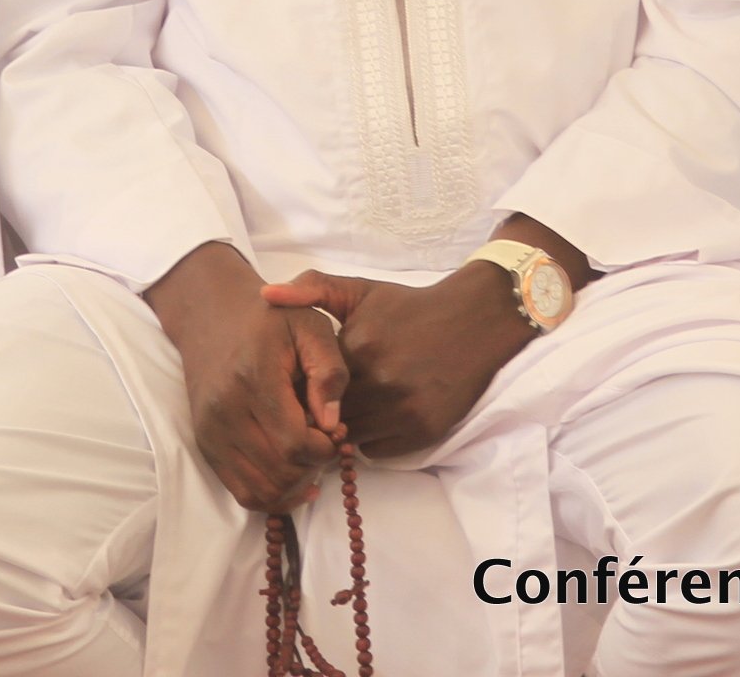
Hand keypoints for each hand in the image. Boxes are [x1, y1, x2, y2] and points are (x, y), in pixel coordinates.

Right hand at [145, 242, 347, 513]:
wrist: (212, 315)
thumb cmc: (271, 319)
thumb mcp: (312, 325)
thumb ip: (329, 371)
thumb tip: (332, 423)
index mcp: (254, 378)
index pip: (294, 443)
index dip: (324, 448)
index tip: (334, 430)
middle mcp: (226, 410)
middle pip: (279, 471)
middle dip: (312, 466)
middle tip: (324, 442)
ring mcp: (211, 431)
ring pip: (261, 490)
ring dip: (294, 484)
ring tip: (307, 457)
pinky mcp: (206, 444)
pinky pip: (242, 492)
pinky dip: (272, 495)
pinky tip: (292, 477)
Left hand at [263, 264, 534, 458]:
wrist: (472, 321)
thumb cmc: (409, 307)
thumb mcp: (360, 290)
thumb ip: (312, 289)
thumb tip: (266, 295)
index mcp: (358, 349)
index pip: (310, 387)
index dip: (306, 388)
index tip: (308, 383)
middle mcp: (381, 383)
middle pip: (328, 416)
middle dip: (323, 411)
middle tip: (325, 401)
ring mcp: (404, 411)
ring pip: (351, 437)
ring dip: (348, 427)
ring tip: (352, 407)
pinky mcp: (424, 431)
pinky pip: (378, 450)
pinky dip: (373, 438)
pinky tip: (378, 415)